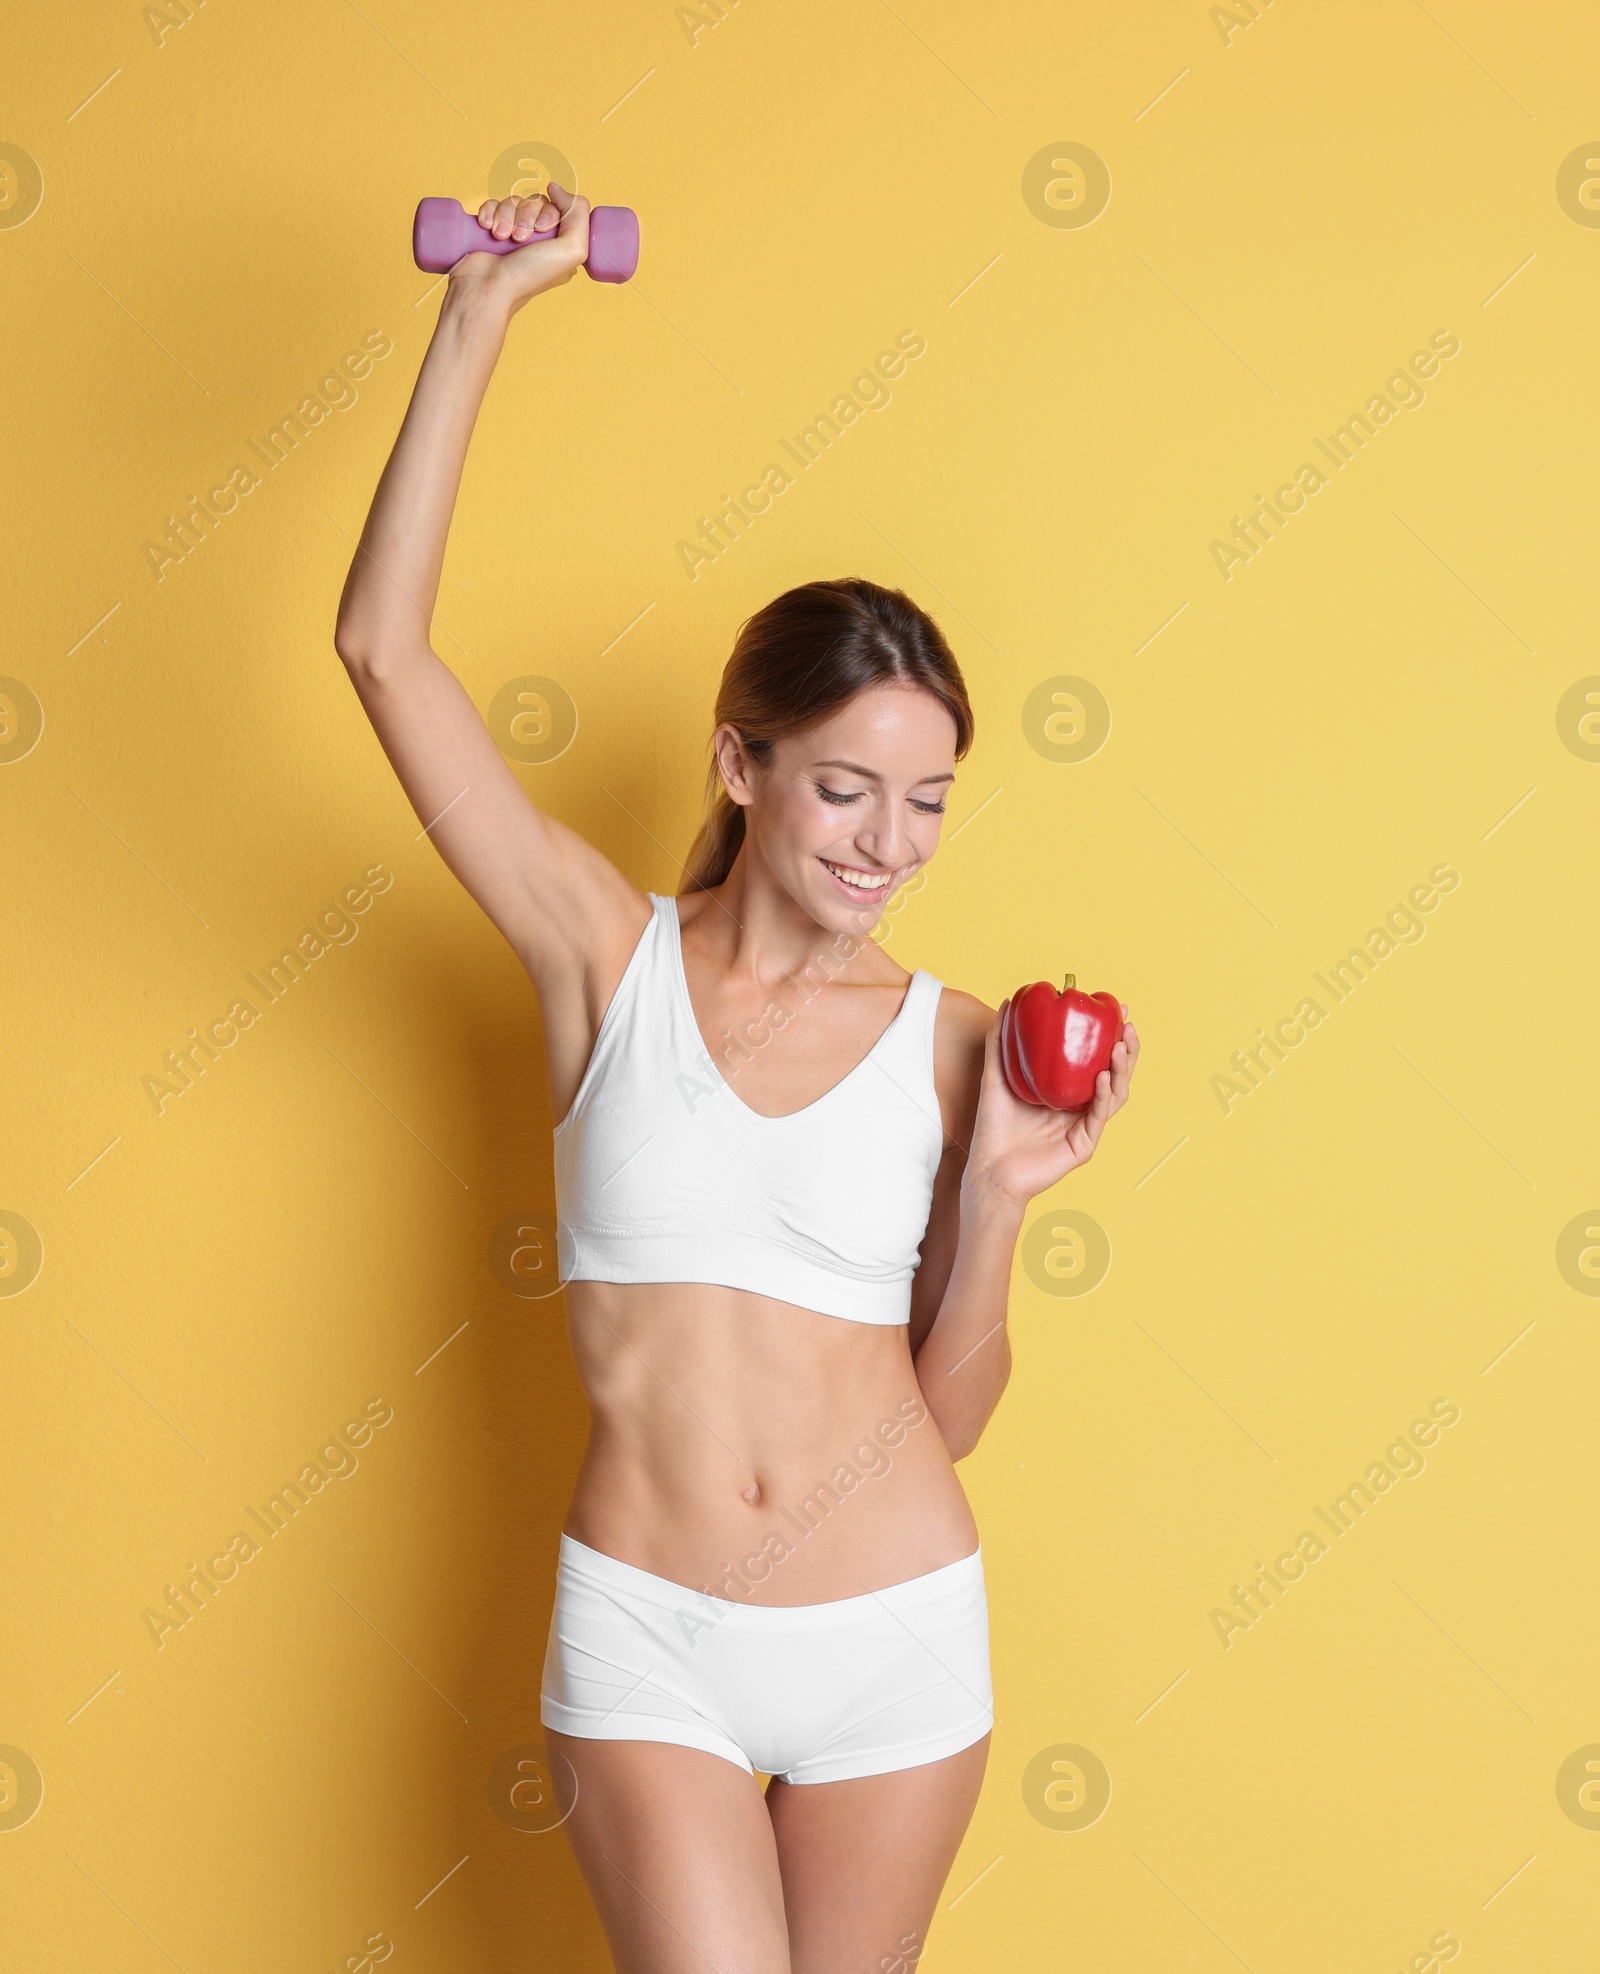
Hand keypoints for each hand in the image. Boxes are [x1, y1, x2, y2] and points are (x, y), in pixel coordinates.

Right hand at [444, 183, 590, 319]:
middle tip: (519, 238)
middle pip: (535, 201)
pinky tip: (487, 228)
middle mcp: (538, 239)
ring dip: (506, 215)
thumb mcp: (573, 250)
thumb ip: (579, 215)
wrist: (487, 287)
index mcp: (560, 245)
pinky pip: (493, 203)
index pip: (558, 207)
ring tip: (501, 237)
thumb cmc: (529, 275)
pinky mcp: (491, 229)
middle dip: (526, 215)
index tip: (541, 230)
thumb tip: (556, 189)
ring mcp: (513, 234)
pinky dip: (489, 212)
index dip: (549, 213)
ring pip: (513, 201)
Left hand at [965, 1000, 1139, 1206]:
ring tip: (1119, 1045)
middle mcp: (1081, 1107)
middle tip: (1127, 1025)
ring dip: (1122, 1069)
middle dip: (1126, 1049)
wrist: (988, 1169)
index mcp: (1068, 1091)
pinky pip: (1098, 1117)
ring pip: (1115, 1094)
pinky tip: (1103, 1076)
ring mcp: (1085, 1127)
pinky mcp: (1083, 1145)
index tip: (1116, 1009)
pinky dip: (1103, 1096)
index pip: (1097, 1058)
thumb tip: (1008, 1001)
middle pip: (1115, 1074)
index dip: (1110, 1035)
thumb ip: (1000, 1041)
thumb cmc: (993, 1126)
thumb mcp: (996, 1076)